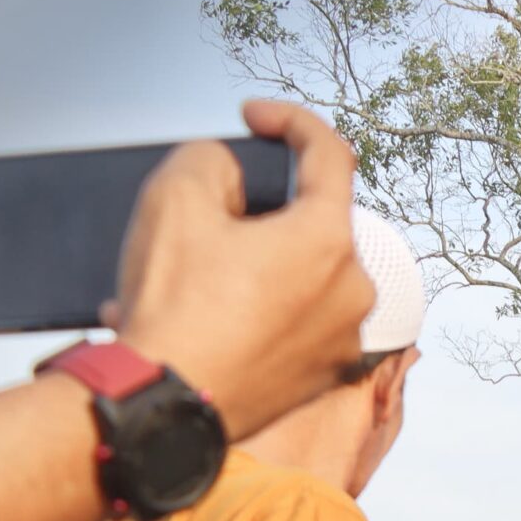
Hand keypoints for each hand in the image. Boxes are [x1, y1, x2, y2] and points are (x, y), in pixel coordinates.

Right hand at [108, 100, 374, 440]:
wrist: (166, 403)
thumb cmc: (177, 308)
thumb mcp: (175, 197)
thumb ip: (215, 160)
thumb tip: (236, 176)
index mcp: (331, 242)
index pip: (330, 155)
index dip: (291, 121)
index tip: (255, 118)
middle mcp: (355, 293)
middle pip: (315, 223)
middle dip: (266, 209)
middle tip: (212, 213)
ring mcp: (344, 340)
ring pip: (303, 276)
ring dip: (255, 264)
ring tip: (194, 272)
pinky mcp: (324, 376)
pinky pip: (295, 322)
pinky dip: (256, 309)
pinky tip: (208, 313)